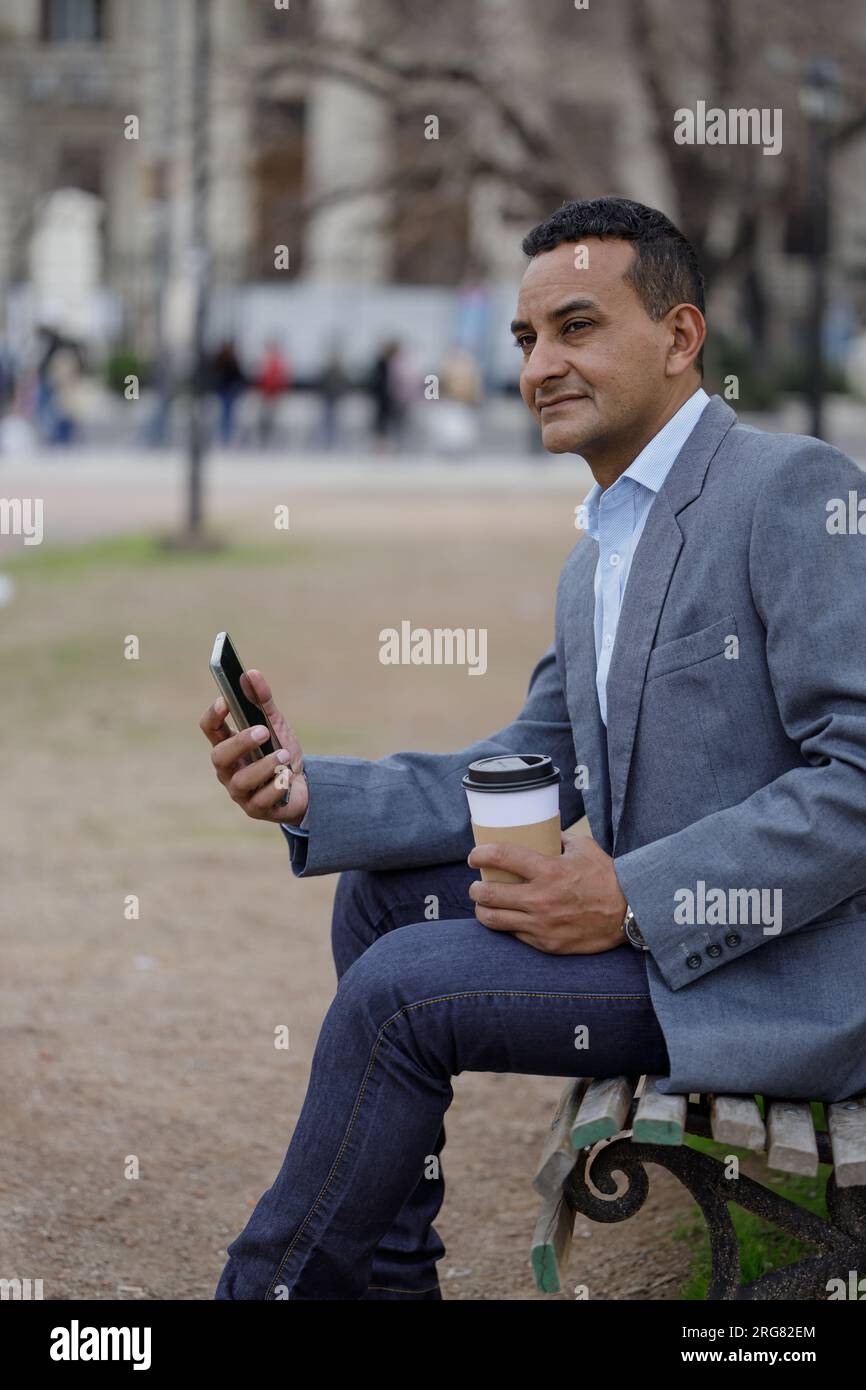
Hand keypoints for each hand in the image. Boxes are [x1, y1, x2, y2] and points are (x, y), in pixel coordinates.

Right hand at [199, 668, 308, 825]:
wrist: (305, 786)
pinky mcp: (255, 809)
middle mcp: (228, 769)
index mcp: (228, 744)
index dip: (213, 715)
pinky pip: (260, 800)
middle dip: (240, 742)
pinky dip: (275, 786)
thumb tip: (251, 673)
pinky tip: (287, 778)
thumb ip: (263, 701)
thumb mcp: (275, 724)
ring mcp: (239, 791)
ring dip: (263, 766)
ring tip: (283, 755)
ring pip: (240, 781)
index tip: (225, 701)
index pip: (209, 729)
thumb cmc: (281, 752)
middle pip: (219, 756)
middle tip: (263, 730)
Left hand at [467, 831, 627, 953]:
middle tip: (477, 884)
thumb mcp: (584, 848)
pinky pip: (515, 934)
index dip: (480, 855)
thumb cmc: (606, 877)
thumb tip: (542, 830)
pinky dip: (507, 926)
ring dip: (482, 910)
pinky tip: (507, 919)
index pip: (501, 857)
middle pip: (488, 893)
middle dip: (476, 888)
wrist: (628, 914)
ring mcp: (542, 924)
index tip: (474, 856)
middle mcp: (540, 899)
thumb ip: (559, 839)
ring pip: (493, 919)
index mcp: (548, 870)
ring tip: (483, 904)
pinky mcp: (546, 943)